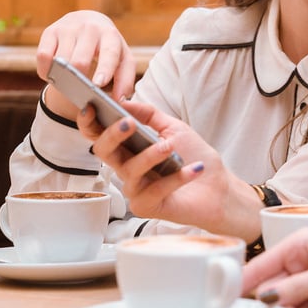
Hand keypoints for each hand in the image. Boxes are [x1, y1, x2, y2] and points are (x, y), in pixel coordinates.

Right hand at [36, 10, 136, 112]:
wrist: (89, 21)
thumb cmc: (108, 47)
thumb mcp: (123, 59)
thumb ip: (125, 81)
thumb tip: (118, 102)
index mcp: (111, 35)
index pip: (109, 53)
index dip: (104, 69)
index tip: (98, 85)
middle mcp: (90, 28)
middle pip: (79, 61)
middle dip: (78, 81)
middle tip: (79, 94)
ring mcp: (68, 28)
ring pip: (61, 61)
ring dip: (62, 79)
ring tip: (68, 85)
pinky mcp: (50, 31)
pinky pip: (43, 56)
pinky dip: (46, 71)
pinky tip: (54, 76)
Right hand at [78, 99, 258, 238]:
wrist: (218, 187)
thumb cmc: (193, 156)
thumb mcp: (173, 127)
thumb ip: (148, 114)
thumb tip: (124, 101)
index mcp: (128, 148)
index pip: (100, 136)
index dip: (89, 123)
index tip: (90, 106)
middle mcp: (126, 168)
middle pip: (103, 151)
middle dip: (113, 135)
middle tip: (128, 123)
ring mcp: (135, 189)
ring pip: (130, 170)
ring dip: (150, 156)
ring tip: (170, 146)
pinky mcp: (146, 207)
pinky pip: (155, 190)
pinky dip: (176, 178)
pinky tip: (194, 169)